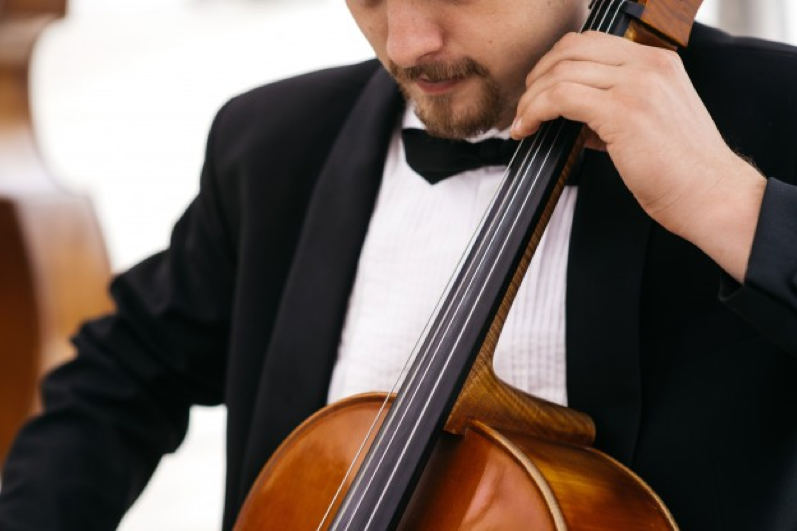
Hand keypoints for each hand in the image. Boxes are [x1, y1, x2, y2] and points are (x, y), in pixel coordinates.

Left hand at [510, 31, 765, 281]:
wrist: (712, 196)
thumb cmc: (685, 172)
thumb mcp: (653, 124)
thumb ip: (616, 110)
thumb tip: (578, 116)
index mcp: (659, 63)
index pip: (592, 43)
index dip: (556, 62)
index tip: (540, 88)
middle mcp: (649, 65)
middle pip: (571, 49)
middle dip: (538, 75)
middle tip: (525, 105)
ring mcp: (637, 85)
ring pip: (561, 72)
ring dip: (531, 98)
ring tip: (522, 122)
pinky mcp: (623, 112)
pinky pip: (561, 97)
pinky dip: (535, 111)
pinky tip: (529, 129)